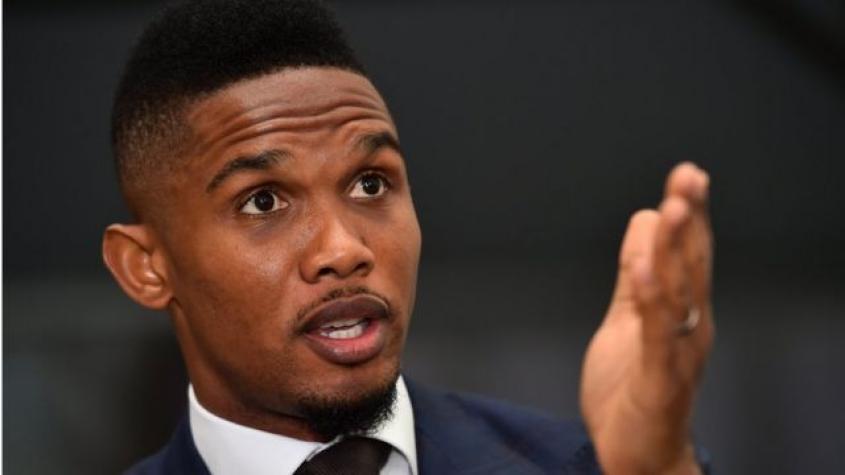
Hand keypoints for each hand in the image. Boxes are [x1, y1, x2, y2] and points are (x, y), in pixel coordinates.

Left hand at [580, 162, 713, 473]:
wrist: (636, 455)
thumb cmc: (632, 390)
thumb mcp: (628, 320)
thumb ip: (635, 276)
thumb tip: (642, 225)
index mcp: (681, 313)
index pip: (689, 255)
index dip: (689, 216)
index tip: (687, 175)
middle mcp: (689, 328)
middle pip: (692, 267)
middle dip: (690, 221)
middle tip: (688, 177)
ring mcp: (678, 354)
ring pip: (680, 294)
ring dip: (677, 251)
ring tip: (674, 208)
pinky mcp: (660, 380)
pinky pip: (657, 335)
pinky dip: (652, 300)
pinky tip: (643, 270)